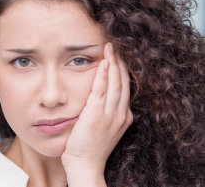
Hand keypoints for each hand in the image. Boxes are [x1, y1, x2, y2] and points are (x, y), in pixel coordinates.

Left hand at [61, 42, 132, 184]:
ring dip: (113, 63)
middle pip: (123, 81)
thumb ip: (105, 111)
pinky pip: (101, 90)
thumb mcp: (104, 127)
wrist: (85, 164)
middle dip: (120, 61)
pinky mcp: (97, 115)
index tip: (118, 56)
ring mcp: (110, 114)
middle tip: (115, 45)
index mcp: (123, 116)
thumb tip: (99, 96)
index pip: (125, 87)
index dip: (122, 70)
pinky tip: (103, 62)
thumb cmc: (90, 146)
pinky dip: (103, 75)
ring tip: (110, 47)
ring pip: (115, 82)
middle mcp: (121, 113)